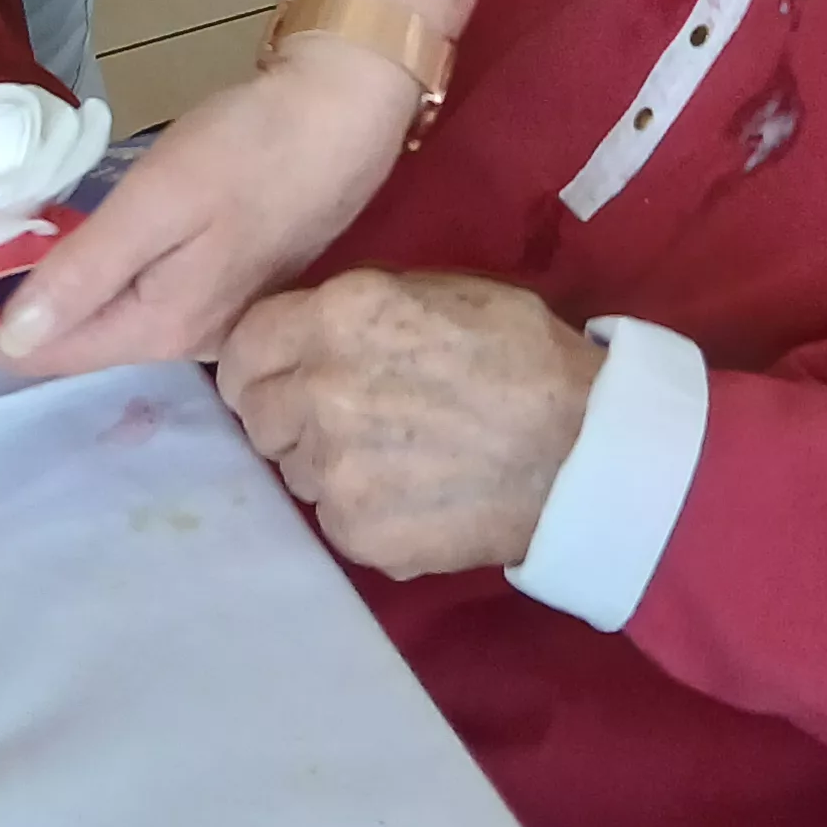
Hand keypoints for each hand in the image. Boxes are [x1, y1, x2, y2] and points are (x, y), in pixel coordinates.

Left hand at [0, 34, 419, 373]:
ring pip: (110, 314)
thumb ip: (85, 271)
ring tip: (5, 241)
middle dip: (18, 307)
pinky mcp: (229, 279)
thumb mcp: (159, 199)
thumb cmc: (253, 145)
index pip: (49, 354)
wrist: (348, 105)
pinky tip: (82, 235)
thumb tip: (7, 341)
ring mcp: (215, 313)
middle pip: (80, 339)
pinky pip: (140, 290)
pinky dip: (99, 269)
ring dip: (57, 287)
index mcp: (165, 328)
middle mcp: (189, 340)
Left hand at [217, 270, 599, 576]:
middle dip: (289, 415)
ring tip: (393, 457)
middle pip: (259, 414)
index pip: (244, 347)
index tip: (282, 375)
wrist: (582, 449)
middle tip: (343, 419)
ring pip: (295, 471)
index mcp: (336, 318)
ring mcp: (333, 470)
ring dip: (327, 464)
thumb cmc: (521, 353)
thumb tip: (310, 336)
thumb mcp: (436, 292)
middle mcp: (318, 391)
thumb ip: (357, 312)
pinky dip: (363, 511)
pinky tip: (415, 495)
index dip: (261, 363)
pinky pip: (334, 520)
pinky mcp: (356, 534)